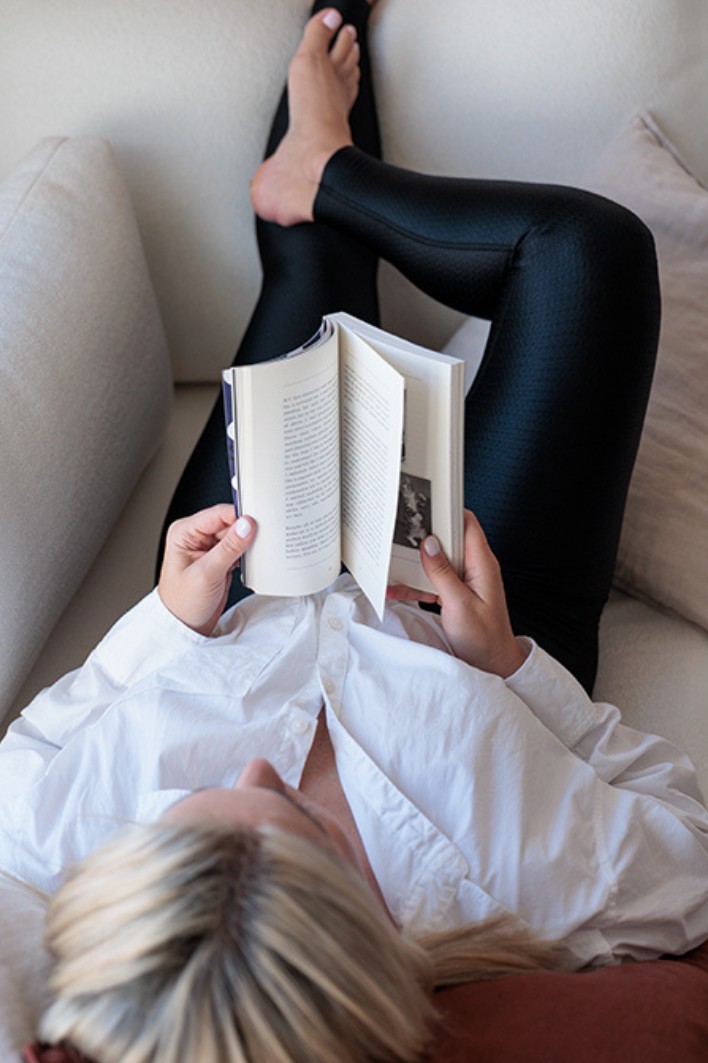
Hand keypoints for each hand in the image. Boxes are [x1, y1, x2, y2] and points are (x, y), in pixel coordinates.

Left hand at [158, 504, 256, 635]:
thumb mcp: (207, 573)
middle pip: (230, 523)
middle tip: (259, 542)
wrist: (184, 627)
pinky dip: (246, 555)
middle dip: (246, 532)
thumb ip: (229, 547)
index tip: (258, 523)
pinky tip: (248, 564)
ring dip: (247, 545)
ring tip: (251, 557)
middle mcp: (196, 537)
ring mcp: (208, 548)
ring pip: (236, 536)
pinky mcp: (219, 560)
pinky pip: (238, 549)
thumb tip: (247, 525)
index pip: (218, 514)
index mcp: (184, 532)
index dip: (239, 516)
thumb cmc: (182, 603)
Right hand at [387, 510, 526, 677]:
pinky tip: (398, 588)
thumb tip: (429, 544)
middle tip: (402, 535)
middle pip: (448, 540)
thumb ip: (442, 573)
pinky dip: (417, 583)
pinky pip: (434, 580)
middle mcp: (474, 567)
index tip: (426, 507)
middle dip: (424, 537)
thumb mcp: (459, 604)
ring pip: (437, 561)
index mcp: (482, 564)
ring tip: (393, 564)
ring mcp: (465, 580)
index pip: (467, 524)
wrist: (492, 664)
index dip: (448, 511)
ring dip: (416, 564)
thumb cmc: (484, 638)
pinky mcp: (456, 592)